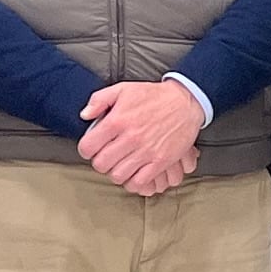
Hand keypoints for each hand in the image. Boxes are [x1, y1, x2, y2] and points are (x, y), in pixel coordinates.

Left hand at [79, 78, 200, 196]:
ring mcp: (146, 152)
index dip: (86, 149)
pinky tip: (133, 173)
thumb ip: (99, 100)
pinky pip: (139, 182)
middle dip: (100, 162)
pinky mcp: (160, 161)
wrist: (185, 102)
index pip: (88, 147)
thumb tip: (85, 115)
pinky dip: (132, 182)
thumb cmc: (154, 97)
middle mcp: (130, 138)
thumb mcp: (123, 89)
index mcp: (117, 121)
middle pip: (101, 164)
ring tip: (119, 164)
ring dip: (115, 172)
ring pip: (117, 176)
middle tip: (106, 156)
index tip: (92, 148)